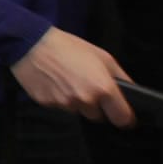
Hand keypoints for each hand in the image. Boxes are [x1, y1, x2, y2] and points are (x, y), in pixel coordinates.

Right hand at [11, 27, 134, 125]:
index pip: (121, 118)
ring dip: (76, 102)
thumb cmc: (69, 47)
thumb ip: (121, 76)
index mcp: (103, 88)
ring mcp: (65, 104)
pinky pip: (59, 107)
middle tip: (87, 87)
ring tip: (67, 81)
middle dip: (96, 107)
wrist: (32, 45)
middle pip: (97, 117)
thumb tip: (131, 91)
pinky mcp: (47, 104)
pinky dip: (59, 98)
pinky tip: (54, 82)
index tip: (122, 116)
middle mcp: (86, 100)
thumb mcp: (102, 56)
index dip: (124, 118)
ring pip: (77, 111)